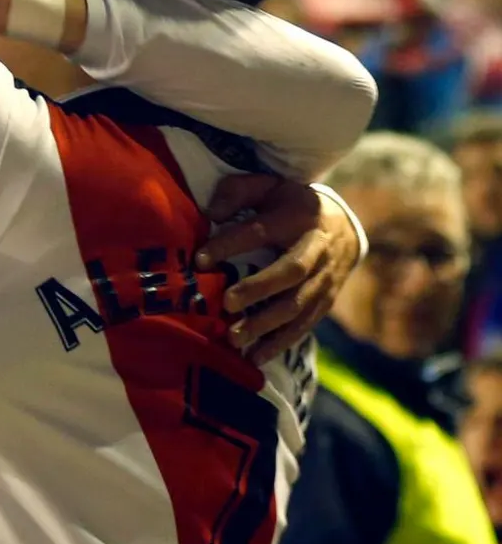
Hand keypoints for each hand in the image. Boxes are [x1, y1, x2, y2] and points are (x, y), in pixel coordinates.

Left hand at [195, 175, 360, 363]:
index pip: (260, 231)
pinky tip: (255, 357)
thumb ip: (236, 192)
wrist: (344, 227)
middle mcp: (316, 249)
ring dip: (267, 324)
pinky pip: (305, 325)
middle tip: (226, 303)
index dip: (230, 244)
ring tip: (234, 338)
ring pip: (298, 305)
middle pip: (290, 272)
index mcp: (297, 217)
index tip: (200, 260)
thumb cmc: (289, 206)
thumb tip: (212, 214)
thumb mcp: (267, 186)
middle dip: (258, 289)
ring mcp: (325, 279)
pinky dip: (281, 343)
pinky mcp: (325, 302)